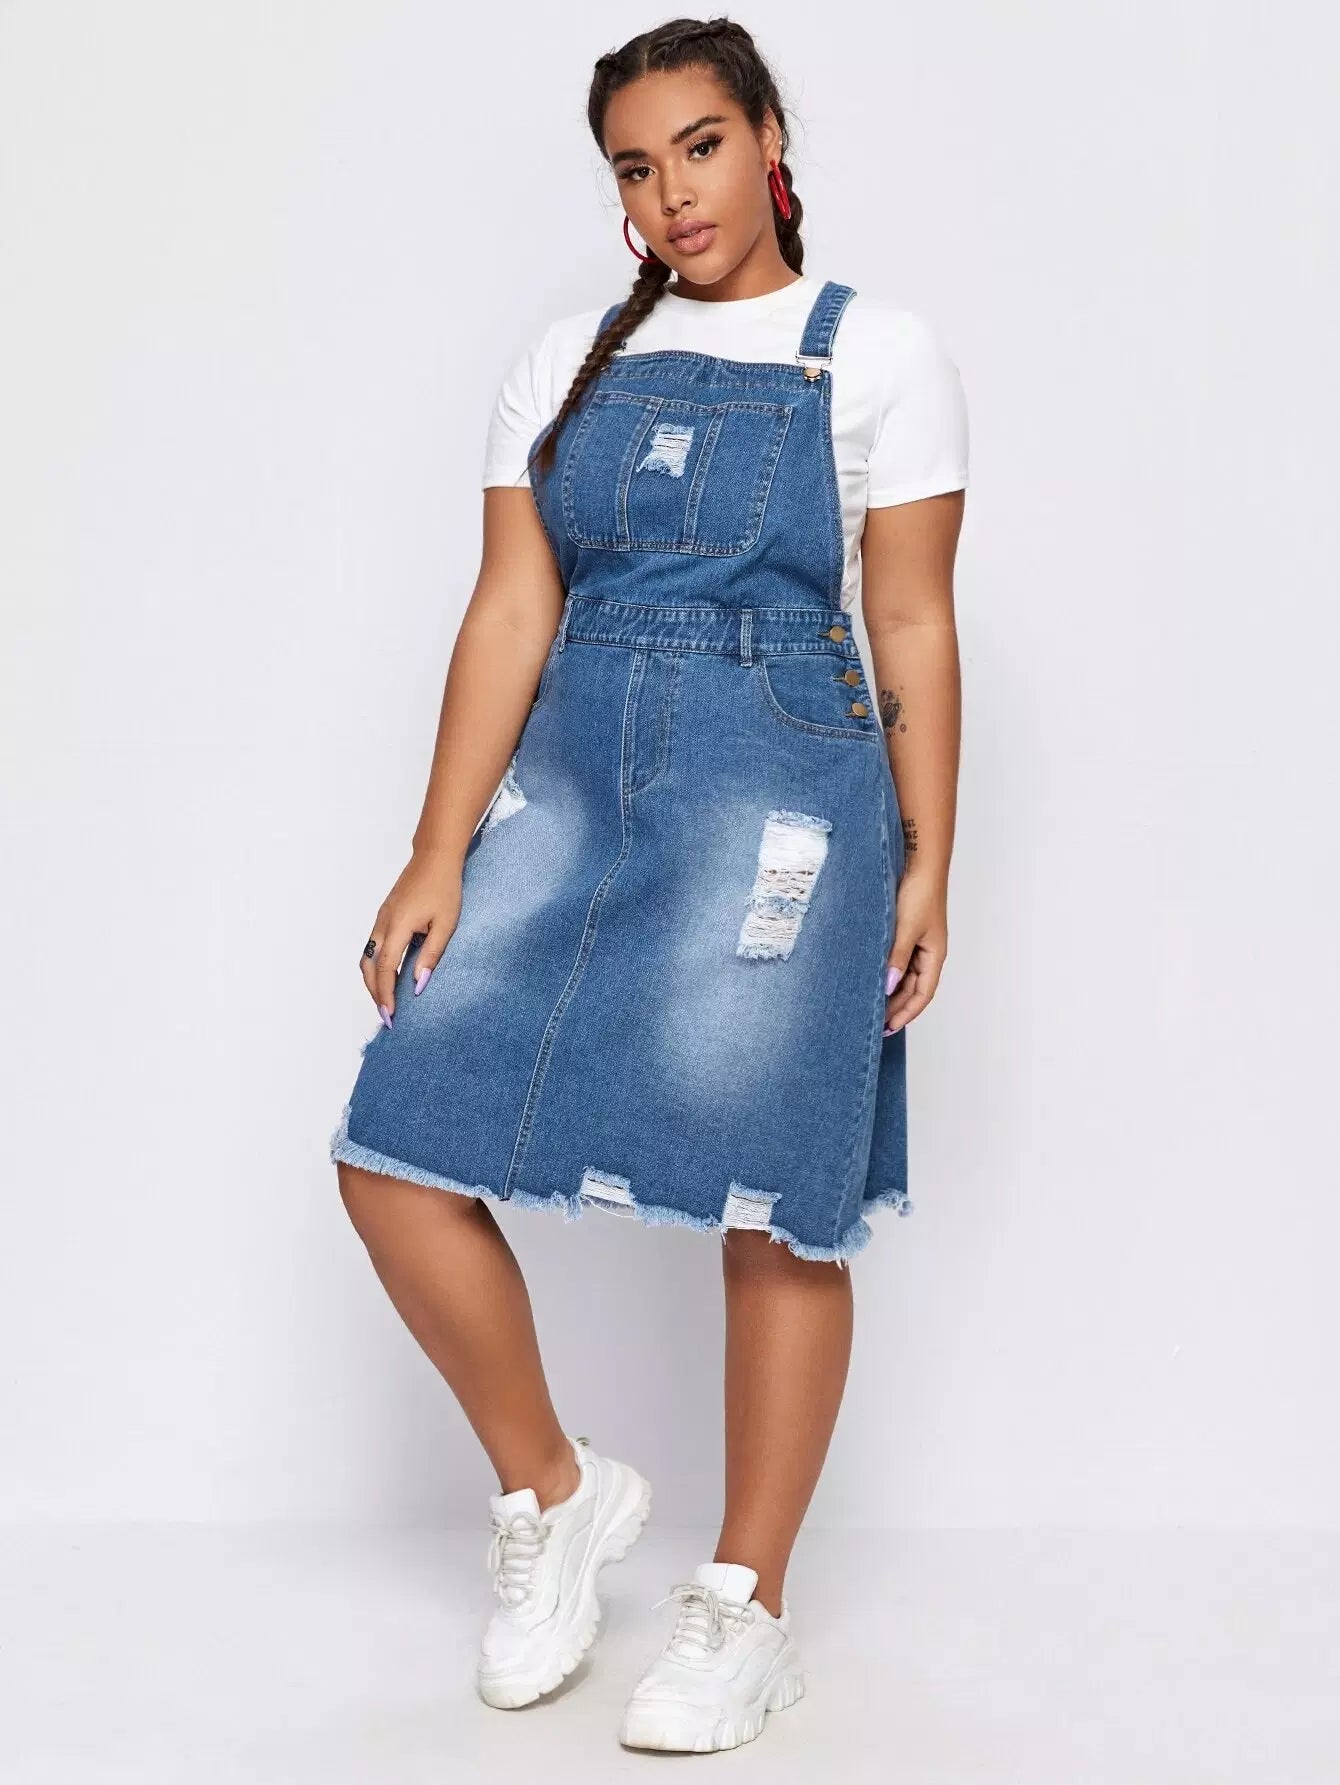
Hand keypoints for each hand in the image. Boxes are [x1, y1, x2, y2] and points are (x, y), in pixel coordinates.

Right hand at [359, 846, 462, 1027]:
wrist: (434, 858)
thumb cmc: (444, 888)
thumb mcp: (445, 924)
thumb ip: (431, 955)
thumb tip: (418, 985)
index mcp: (397, 925)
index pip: (386, 968)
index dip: (386, 994)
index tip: (390, 1015)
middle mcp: (382, 923)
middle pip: (368, 966)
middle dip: (375, 993)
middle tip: (387, 1016)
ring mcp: (381, 919)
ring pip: (367, 957)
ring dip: (373, 981)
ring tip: (387, 1001)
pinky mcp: (384, 916)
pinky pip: (373, 947)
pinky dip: (376, 967)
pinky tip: (390, 978)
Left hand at [883, 869, 947, 1034]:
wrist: (919, 862)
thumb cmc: (919, 893)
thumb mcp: (906, 929)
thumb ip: (897, 958)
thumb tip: (888, 986)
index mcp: (934, 955)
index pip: (923, 994)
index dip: (907, 1013)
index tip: (889, 1027)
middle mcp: (927, 953)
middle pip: (913, 989)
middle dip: (897, 1007)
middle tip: (875, 1023)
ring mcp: (917, 943)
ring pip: (904, 977)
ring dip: (891, 992)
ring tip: (871, 1006)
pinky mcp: (905, 933)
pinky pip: (897, 961)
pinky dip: (887, 973)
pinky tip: (872, 979)